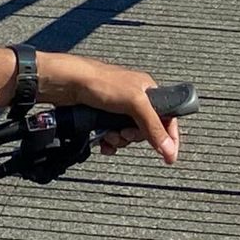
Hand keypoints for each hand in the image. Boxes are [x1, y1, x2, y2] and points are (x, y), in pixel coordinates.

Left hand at [44, 53, 181, 164]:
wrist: (69, 83)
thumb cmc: (101, 82)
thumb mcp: (134, 103)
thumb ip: (153, 126)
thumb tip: (169, 149)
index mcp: (147, 90)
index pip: (167, 117)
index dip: (168, 137)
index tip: (170, 156)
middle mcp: (135, 99)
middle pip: (146, 130)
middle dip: (134, 137)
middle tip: (124, 133)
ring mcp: (118, 109)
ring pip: (128, 135)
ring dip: (119, 140)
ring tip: (110, 135)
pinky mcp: (104, 117)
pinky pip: (113, 137)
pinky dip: (109, 142)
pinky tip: (103, 142)